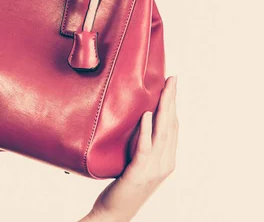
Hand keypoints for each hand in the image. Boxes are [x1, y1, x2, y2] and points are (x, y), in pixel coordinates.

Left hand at [82, 76, 178, 221]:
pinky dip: (147, 131)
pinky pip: (145, 149)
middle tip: (172, 79)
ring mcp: (154, 169)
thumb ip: (141, 144)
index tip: (171, 85)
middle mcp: (165, 163)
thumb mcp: (136, 162)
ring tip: (165, 89)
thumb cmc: (122, 186)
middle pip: (171, 126)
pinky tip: (147, 115)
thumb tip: (138, 120)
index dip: (173, 105)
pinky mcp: (138, 173)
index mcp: (166, 160)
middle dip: (172, 100)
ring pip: (162, 133)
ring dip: (164, 109)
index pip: (173, 127)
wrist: (113, 212)